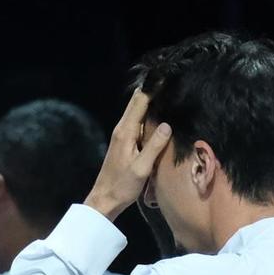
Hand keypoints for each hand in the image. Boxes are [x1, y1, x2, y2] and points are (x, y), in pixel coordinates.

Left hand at [86, 89, 174, 221]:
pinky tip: (158, 114)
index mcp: (125, 131)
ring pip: (137, 111)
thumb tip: (167, 125)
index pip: (140, 102)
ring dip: (149, 100)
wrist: (105, 198)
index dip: (152, 88)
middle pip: (137, 102)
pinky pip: (137, 122)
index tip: (165, 75)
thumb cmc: (123, 185)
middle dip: (150, 89)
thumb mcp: (142, 168)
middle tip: (168, 78)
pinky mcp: (125, 142)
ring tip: (167, 91)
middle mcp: (122, 129)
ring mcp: (122, 135)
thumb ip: (154, 146)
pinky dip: (147, 114)